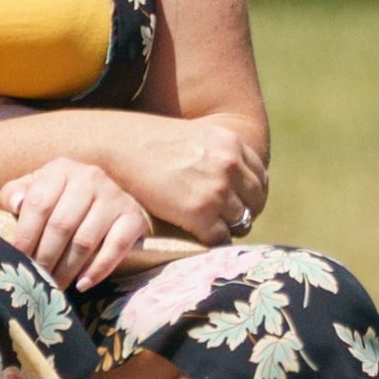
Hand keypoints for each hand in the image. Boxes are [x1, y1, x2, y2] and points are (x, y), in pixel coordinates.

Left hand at [0, 158, 153, 287]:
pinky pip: (116, 247)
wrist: (105, 198)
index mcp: (61, 170)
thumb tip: (16, 204)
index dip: (25, 235)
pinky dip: (98, 269)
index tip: (16, 259)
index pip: (39, 204)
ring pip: (86, 240)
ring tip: (54, 287)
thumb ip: (15, 194)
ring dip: (67, 269)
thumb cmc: (60, 198)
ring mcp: (114, 196)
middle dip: (45, 258)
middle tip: (36, 280)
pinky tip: (82, 284)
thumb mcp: (34, 189)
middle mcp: (90, 178)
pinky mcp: (133, 216)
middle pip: (62, 225)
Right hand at [103, 114, 269, 243]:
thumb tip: (230, 179)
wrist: (119, 147)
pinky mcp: (200, 213)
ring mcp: (217, 190)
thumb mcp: (195, 136)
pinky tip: (199, 238)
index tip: (240, 204)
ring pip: (240, 221)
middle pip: (255, 202)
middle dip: (243, 213)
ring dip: (227, 228)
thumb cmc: (149, 143)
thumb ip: (217, 154)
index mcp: (231, 143)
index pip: (259, 177)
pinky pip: (220, 237)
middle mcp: (230, 165)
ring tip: (211, 230)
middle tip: (228, 222)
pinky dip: (213, 241)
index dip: (251, 194)